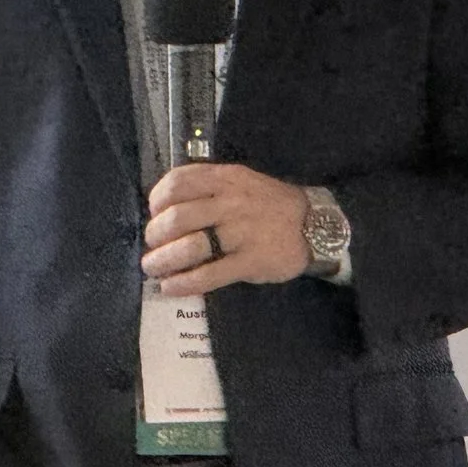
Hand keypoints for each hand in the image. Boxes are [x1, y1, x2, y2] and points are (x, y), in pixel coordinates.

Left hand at [142, 163, 310, 296]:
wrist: (315, 224)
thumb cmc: (270, 204)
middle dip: (155, 235)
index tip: (154, 214)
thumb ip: (209, 189)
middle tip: (152, 247)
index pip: (179, 182)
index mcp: (226, 178)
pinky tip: (171, 288)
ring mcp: (241, 232)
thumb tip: (168, 209)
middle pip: (178, 217)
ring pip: (190, 246)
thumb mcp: (241, 182)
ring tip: (153, 268)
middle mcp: (231, 202)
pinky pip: (209, 274)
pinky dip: (184, 283)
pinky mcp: (250, 261)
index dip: (157, 200)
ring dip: (163, 261)